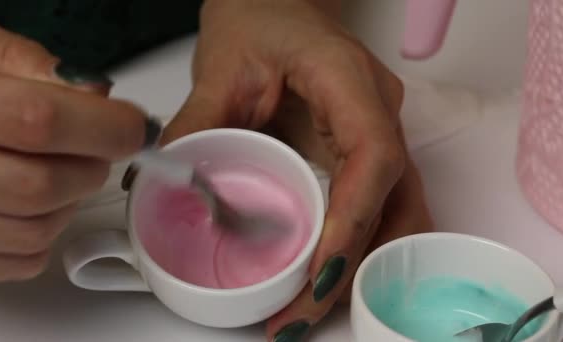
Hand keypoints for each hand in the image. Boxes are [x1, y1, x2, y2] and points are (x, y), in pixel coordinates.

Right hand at [0, 15, 155, 284]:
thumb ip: (28, 66)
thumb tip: (97, 93)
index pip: (39, 122)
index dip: (103, 126)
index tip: (132, 125)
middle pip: (42, 186)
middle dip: (91, 165)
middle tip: (96, 145)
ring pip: (35, 232)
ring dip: (69, 203)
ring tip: (56, 169)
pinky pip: (18, 262)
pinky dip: (43, 235)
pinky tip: (29, 203)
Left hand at [126, 0, 432, 339]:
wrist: (280, 6)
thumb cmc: (261, 17)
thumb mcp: (222, 65)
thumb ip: (197, 125)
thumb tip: (165, 188)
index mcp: (348, 79)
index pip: (374, 156)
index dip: (353, 220)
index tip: (317, 271)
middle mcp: (378, 110)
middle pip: (395, 201)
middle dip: (354, 265)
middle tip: (299, 311)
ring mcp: (379, 132)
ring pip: (397, 213)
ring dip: (361, 267)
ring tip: (305, 308)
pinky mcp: (364, 151)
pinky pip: (378, 209)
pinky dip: (356, 249)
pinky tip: (322, 277)